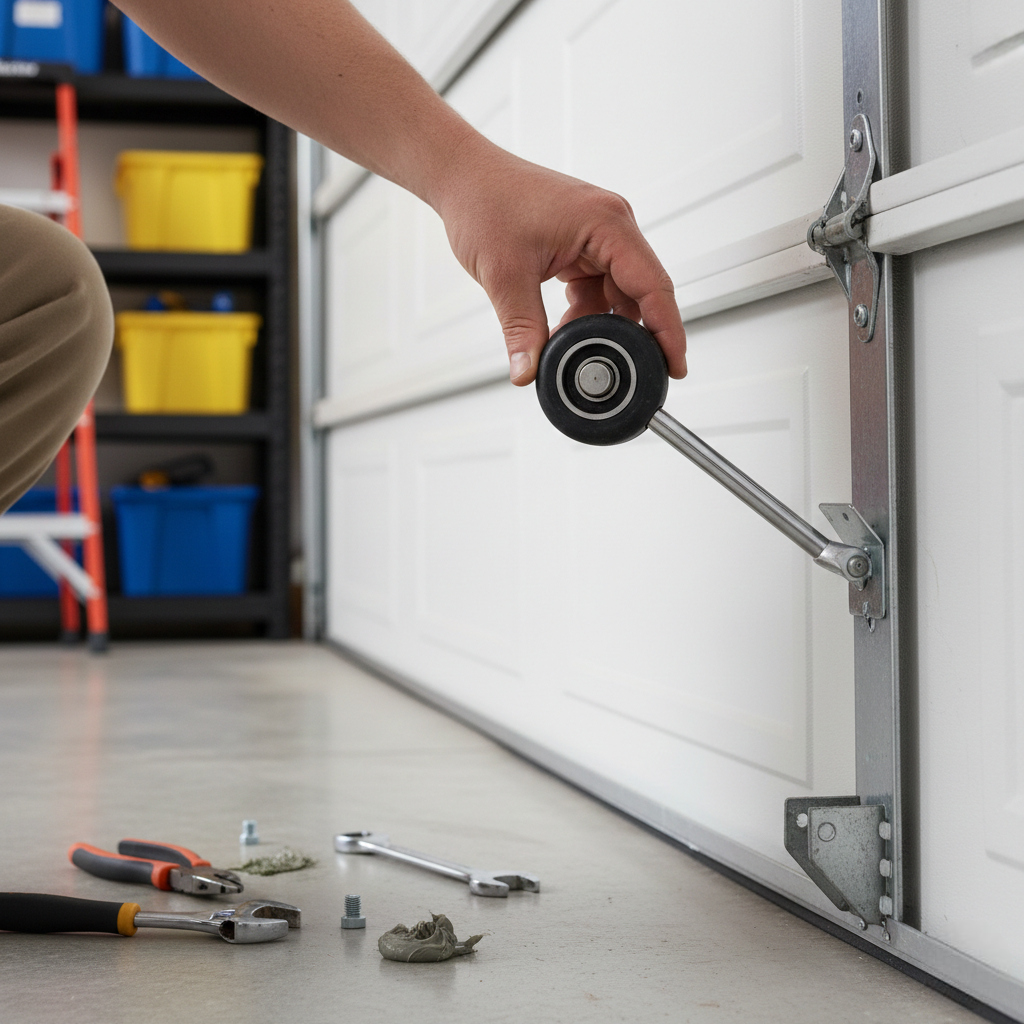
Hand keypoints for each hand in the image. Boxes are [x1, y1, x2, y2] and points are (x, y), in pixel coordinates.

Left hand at [437, 142, 686, 385]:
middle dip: (635, 335)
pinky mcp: (582, 245)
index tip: (676, 366)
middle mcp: (610, 225)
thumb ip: (522, 329)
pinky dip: (585, 314)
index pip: (653, 285)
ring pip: (618, 294)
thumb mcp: (504, 275)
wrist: (462, 176)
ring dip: (600, 326)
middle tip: (630, 374)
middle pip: (642, 292)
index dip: (668, 331)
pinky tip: (563, 331)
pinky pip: (598, 288)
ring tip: (574, 350)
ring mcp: (598, 235)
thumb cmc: (484, 202)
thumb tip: (528, 373)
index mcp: (605, 223)